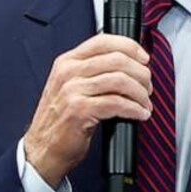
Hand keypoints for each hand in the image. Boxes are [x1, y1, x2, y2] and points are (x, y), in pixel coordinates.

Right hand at [20, 32, 150, 188]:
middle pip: (117, 59)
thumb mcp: (69, 87)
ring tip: (145, 104)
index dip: (130, 47)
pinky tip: (139, 114)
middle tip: (148, 88)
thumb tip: (127, 66)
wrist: (42, 149)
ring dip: (140, 93)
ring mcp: (72, 91)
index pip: (103, 41)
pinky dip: (134, 109)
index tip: (144, 59)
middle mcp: (68, 72)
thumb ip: (91, 72)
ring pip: (120, 80)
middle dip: (141, 74)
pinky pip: (117, 103)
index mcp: (67, 62)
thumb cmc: (59, 121)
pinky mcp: (79, 110)